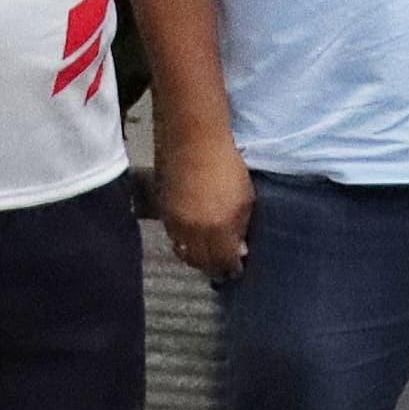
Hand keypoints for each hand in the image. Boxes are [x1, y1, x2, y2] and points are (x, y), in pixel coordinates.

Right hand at [162, 136, 255, 281]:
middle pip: (200, 262)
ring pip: (183, 252)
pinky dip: (183, 242)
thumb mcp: (246, 199)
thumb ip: (241, 227)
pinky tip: (192, 237)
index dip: (231, 268)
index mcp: (218, 228)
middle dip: (212, 267)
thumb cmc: (228, 165)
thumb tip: (239, 249)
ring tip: (208, 255)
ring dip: (196, 256)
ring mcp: (174, 221)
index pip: (223, 261)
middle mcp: (193, 231)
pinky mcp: (161, 210)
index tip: (237, 270)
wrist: (194, 140)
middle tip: (222, 266)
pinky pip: (172, 236)